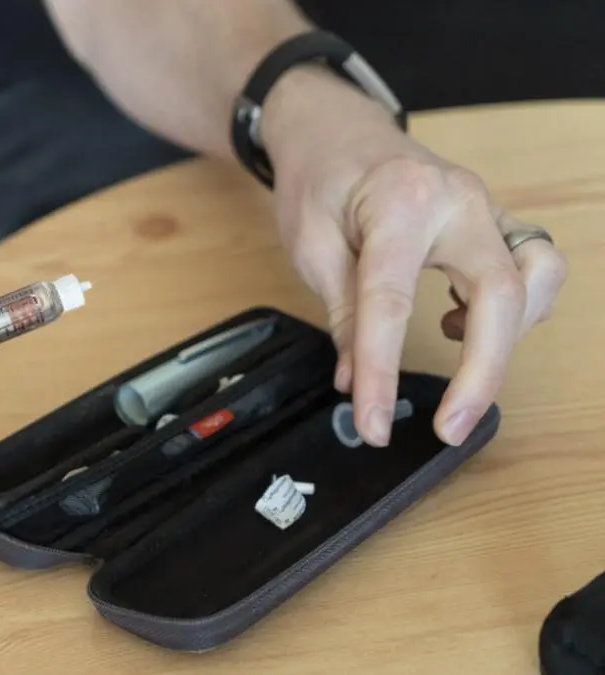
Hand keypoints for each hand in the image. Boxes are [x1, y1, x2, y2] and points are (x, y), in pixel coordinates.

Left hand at [261, 68, 567, 446]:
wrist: (336, 127)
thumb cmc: (319, 177)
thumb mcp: (310, 244)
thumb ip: (341, 314)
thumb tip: (357, 383)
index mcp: (401, 202)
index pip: (393, 302)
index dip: (382, 372)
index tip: (372, 423)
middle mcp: (460, 201)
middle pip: (502, 292)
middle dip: (483, 371)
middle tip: (451, 427)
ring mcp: (486, 208)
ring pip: (538, 277)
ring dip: (509, 333)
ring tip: (452, 347)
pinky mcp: (494, 222)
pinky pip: (532, 270)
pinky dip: (512, 310)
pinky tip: (458, 322)